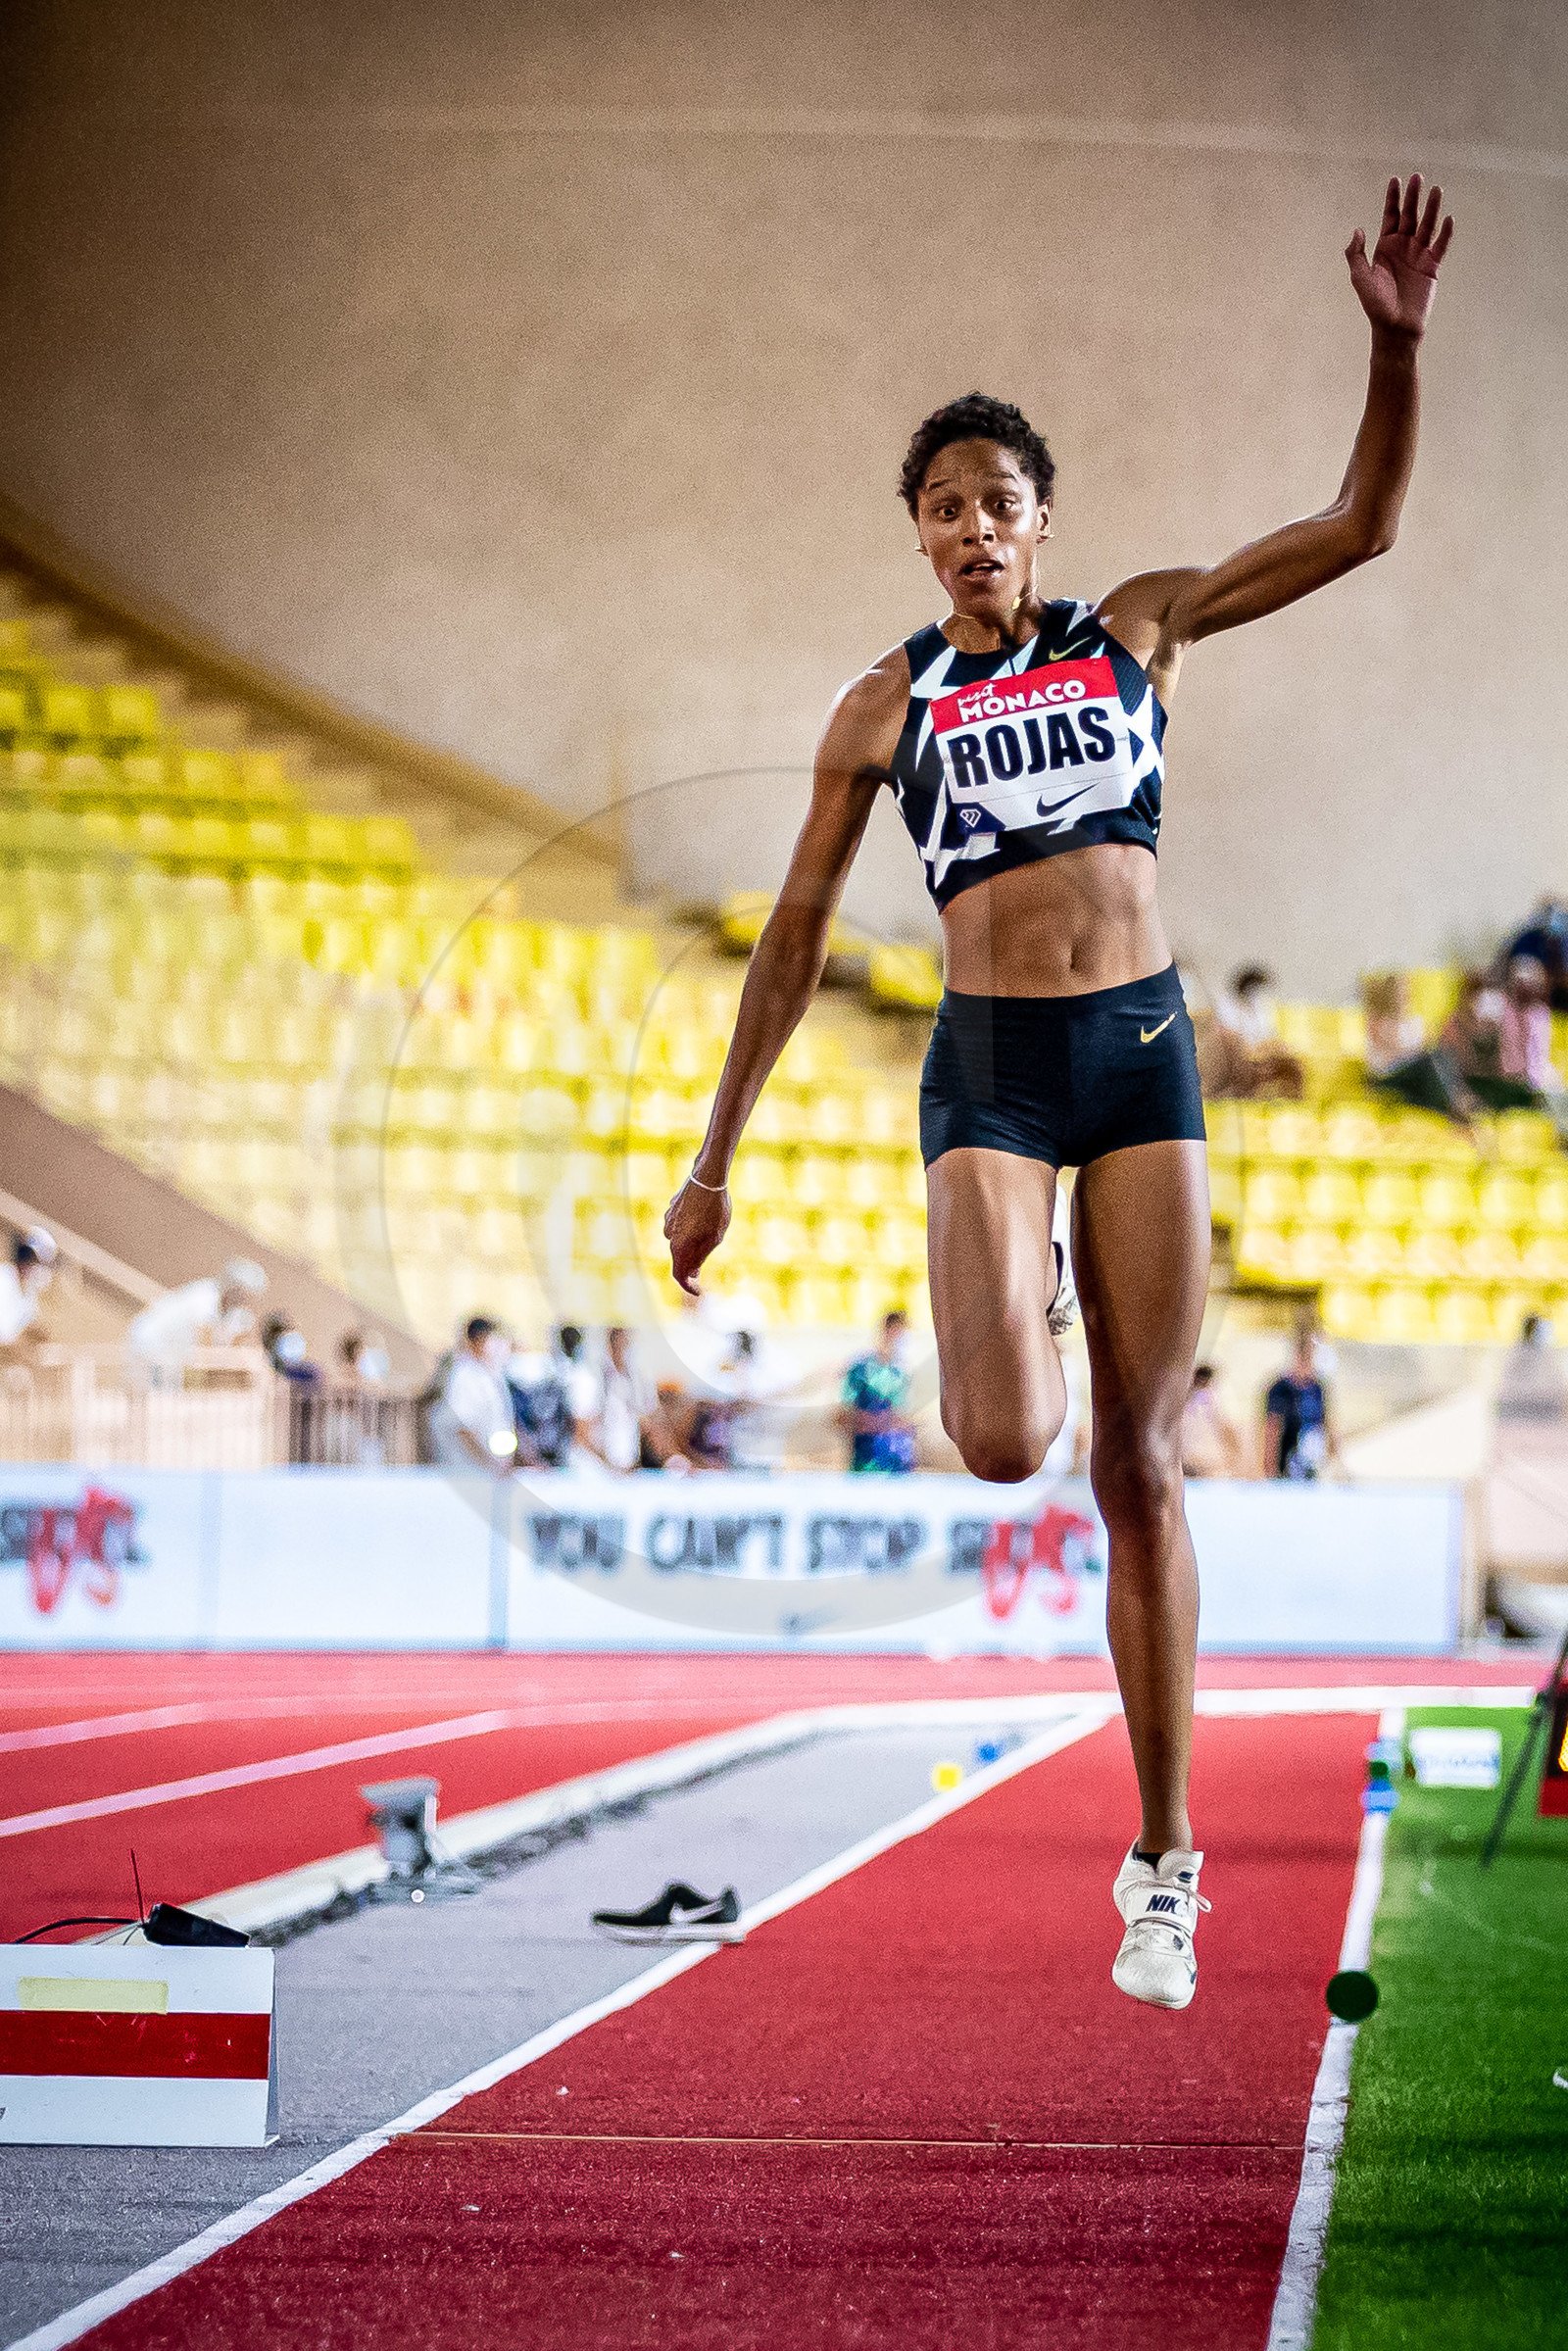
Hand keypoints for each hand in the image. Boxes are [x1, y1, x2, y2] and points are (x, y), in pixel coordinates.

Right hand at [663, 1177, 729, 1297]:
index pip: (679, 1275)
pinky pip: (679, 1227)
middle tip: (705, 1269)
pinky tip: (703, 1220)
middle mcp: (669, 1235)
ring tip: (710, 1235)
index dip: (689, 1287)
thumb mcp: (714, 1238)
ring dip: (691, 1245)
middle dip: (691, 1266)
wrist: (708, 1178)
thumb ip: (701, 1257)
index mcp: (679, 1246)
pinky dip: (689, 1231)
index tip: (699, 1291)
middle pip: (679, 1258)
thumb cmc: (715, 1210)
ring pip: (679, 1241)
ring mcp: (668, 1221)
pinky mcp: (672, 1209)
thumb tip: (692, 1273)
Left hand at [1346, 174, 1453, 340]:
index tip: (1395, 179)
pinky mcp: (1432, 267)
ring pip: (1427, 226)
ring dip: (1431, 209)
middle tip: (1417, 177)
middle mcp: (1403, 247)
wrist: (1394, 328)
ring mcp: (1419, 255)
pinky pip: (1440, 246)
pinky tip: (1448, 218)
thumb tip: (1358, 230)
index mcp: (1385, 247)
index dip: (1392, 199)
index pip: (1391, 217)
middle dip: (1413, 197)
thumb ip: (1355, 254)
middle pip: (1410, 216)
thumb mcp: (1360, 278)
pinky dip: (1445, 233)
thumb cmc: (1375, 306)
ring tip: (1436, 190)